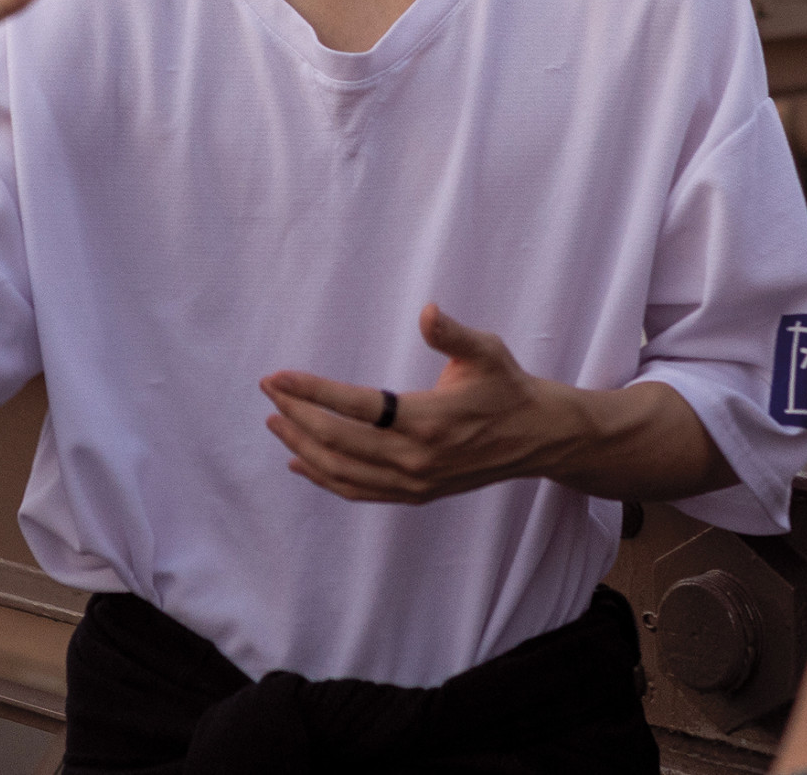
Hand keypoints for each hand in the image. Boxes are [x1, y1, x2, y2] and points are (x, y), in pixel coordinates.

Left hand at [260, 304, 575, 504]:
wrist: (536, 437)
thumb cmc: (506, 386)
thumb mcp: (486, 350)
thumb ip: (452, 334)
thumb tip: (427, 311)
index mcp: (429, 419)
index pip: (356, 407)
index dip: (312, 391)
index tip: (277, 377)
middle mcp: (417, 457)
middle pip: (339, 442)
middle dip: (296, 415)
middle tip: (269, 392)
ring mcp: (414, 482)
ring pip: (342, 471)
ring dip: (302, 447)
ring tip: (275, 422)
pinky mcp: (415, 495)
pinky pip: (358, 492)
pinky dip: (324, 478)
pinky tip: (299, 461)